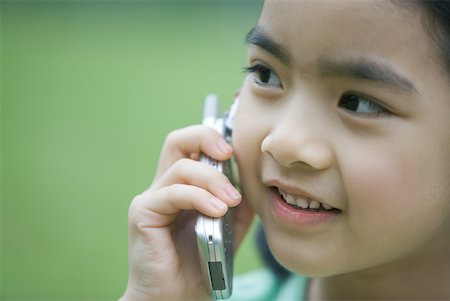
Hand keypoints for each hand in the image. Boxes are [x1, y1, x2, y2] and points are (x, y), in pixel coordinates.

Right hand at [120, 125, 253, 300]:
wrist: (177, 297)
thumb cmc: (200, 264)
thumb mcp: (229, 229)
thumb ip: (238, 205)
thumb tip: (249, 181)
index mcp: (184, 186)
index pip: (192, 146)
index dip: (213, 139)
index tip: (237, 152)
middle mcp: (164, 186)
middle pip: (177, 140)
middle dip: (205, 137)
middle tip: (228, 154)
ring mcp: (152, 197)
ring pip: (181, 166)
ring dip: (212, 179)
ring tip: (230, 201)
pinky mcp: (143, 212)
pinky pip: (173, 193)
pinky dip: (199, 197)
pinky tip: (218, 211)